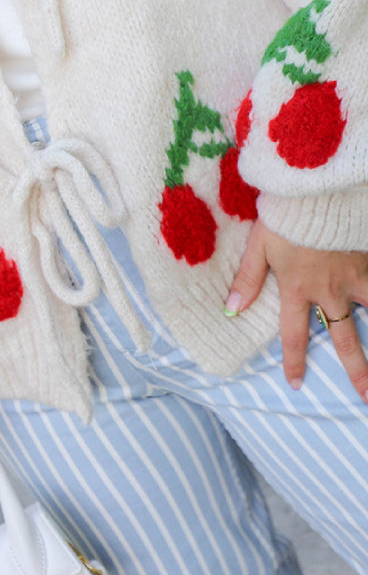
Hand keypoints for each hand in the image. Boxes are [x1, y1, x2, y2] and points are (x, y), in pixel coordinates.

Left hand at [226, 220, 367, 399]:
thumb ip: (248, 278)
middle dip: (356, 369)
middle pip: (344, 337)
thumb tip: (232, 310)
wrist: (318, 190)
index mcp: (298, 288)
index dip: (294, 360)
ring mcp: (354, 276)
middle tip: (365, 396)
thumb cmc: (285, 215)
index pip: (294, 333)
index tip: (296, 383)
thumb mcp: (259, 245)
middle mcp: (329, 289)